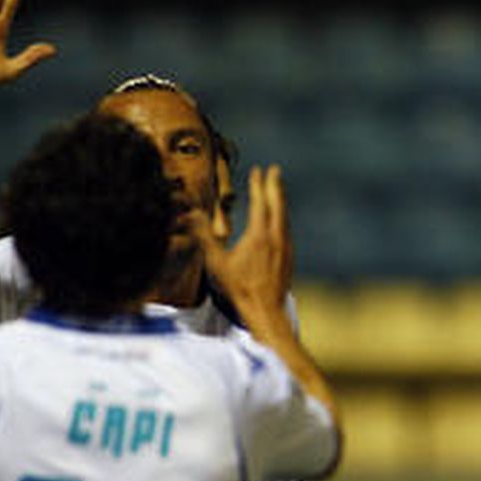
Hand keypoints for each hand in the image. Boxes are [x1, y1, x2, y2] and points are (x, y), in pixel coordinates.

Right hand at [192, 164, 292, 311]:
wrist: (266, 310)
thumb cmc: (239, 289)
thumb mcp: (216, 262)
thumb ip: (204, 236)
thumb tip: (191, 215)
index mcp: (259, 236)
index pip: (260, 203)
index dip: (259, 185)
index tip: (258, 170)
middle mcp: (276, 238)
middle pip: (278, 205)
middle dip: (275, 186)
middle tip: (275, 169)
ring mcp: (285, 247)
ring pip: (285, 217)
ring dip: (280, 201)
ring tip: (277, 190)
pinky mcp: (289, 257)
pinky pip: (286, 230)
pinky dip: (282, 218)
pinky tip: (279, 220)